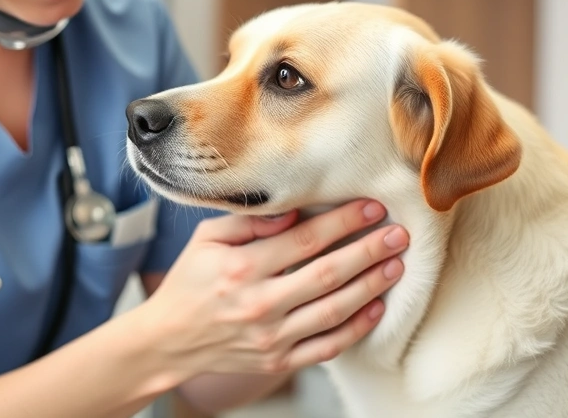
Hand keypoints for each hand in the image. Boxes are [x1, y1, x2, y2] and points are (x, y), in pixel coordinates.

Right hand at [142, 200, 408, 379]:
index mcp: (241, 268)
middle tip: (399, 235)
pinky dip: (356, 328)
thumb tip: (293, 213)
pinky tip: (376, 307)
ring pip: (334, 311)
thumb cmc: (189, 282)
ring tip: (395, 265)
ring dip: (371, 287)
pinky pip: (327, 347)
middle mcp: (259, 303)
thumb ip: (249, 221)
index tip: (372, 206)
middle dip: (369, 251)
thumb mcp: (206, 239)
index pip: (304, 239)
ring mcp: (271, 336)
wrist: (168, 341)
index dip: (343, 222)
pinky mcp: (278, 360)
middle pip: (328, 274)